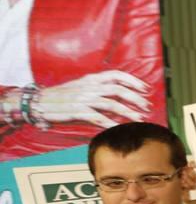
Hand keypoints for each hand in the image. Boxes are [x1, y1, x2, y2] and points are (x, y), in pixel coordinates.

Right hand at [30, 70, 149, 128]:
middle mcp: (89, 87)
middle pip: (118, 90)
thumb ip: (100, 89)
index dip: (133, 81)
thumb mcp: (82, 87)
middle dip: (136, 99)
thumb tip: (122, 95)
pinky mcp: (77, 111)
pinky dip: (110, 123)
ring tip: (140, 119)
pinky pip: (97, 118)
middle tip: (147, 106)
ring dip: (128, 112)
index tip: (146, 89)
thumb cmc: (63, 96)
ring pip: (112, 104)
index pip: (116, 75)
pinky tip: (119, 128)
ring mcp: (83, 99)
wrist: (39, 102)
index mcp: (91, 79)